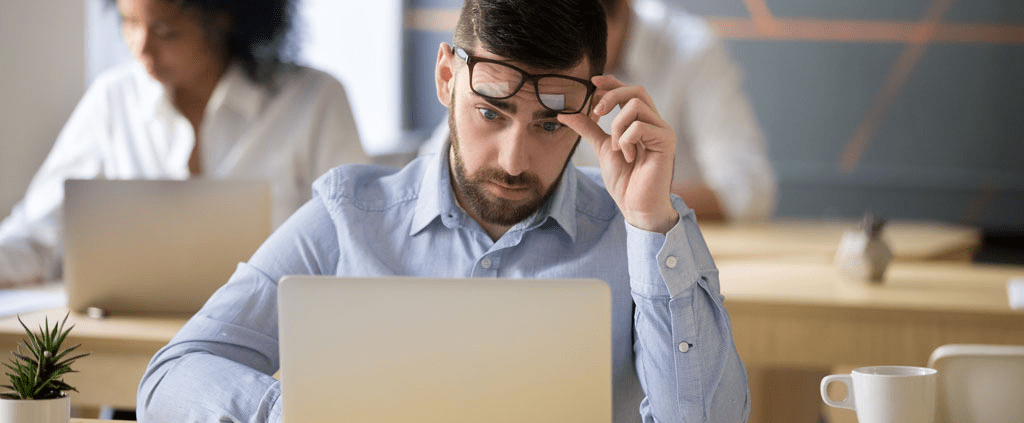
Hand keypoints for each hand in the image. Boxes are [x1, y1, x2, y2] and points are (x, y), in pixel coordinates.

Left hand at [558, 75, 678, 232]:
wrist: (636, 206)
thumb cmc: (624, 180)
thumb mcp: (602, 148)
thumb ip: (588, 128)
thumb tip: (565, 113)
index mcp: (642, 122)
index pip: (630, 91)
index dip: (612, 82)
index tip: (592, 81)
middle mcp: (655, 123)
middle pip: (637, 90)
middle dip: (612, 95)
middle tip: (596, 113)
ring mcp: (662, 131)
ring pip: (636, 106)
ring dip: (617, 126)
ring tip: (617, 148)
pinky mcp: (666, 141)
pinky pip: (639, 126)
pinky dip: (626, 140)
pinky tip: (629, 156)